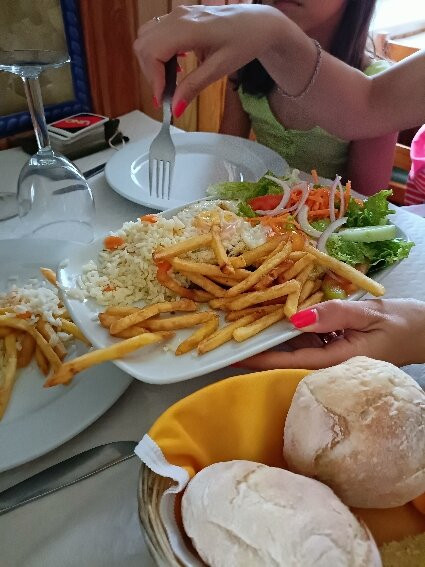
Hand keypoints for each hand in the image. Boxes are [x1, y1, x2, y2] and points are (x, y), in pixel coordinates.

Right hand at [133, 4, 283, 115]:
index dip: (153, 79)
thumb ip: (194, 86)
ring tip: (170, 81)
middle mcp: (178, 17)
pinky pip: (157, 33)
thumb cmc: (245, 41)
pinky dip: (158, 53)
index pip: (152, 52)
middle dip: (150, 73)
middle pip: (144, 45)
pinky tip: (175, 67)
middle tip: (166, 94)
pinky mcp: (180, 17)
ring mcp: (178, 14)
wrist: (259, 24)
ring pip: (146, 38)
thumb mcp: (220, 68)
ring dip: (151, 63)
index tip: (162, 100)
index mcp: (188, 28)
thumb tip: (175, 108)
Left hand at [237, 299, 424, 369]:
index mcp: (337, 363)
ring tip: (247, 323)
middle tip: (232, 334)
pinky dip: (293, 329)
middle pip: (288, 358)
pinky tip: (280, 316)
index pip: (290, 363)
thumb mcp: (369, 315)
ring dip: (274, 338)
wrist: (423, 331)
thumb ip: (335, 315)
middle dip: (261, 348)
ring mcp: (331, 356)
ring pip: (296, 348)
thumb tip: (296, 317)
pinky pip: (309, 340)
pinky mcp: (335, 346)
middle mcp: (330, 364)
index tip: (235, 354)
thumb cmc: (402, 324)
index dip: (261, 360)